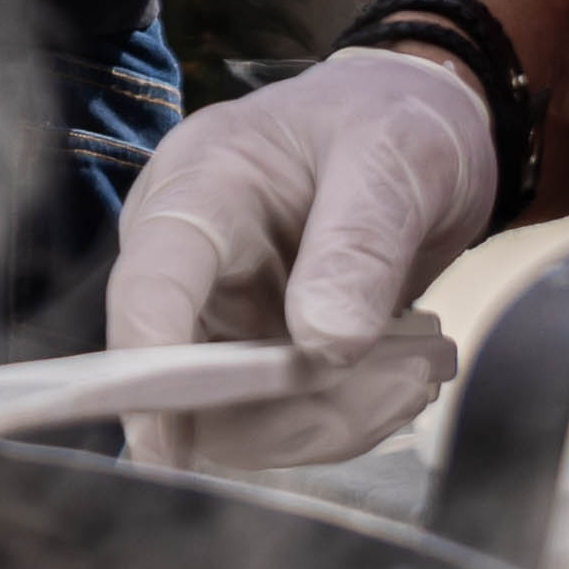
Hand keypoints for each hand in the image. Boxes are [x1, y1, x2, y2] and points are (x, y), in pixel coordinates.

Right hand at [101, 44, 495, 471]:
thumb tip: (323, 345)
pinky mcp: (255, 357)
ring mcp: (220, 317)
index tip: (162, 449)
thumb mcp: (394, 153)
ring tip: (422, 363)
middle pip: (191, 379)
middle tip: (411, 375)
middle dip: (295, 407)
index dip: (146, 368)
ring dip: (336, 418)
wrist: (417, 134)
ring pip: (240, 420)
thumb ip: (359, 242)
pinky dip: (347, 417)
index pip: (151, 286)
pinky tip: (403, 373)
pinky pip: (281, 423)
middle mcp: (190, 264)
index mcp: (198, 190)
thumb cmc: (392, 119)